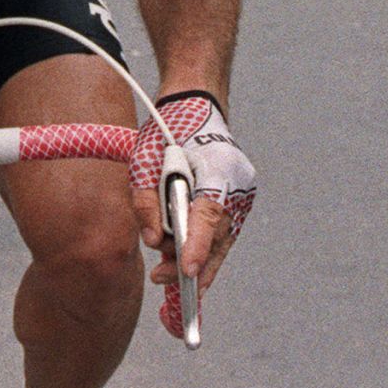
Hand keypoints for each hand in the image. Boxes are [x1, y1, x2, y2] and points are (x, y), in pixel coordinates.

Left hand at [128, 92, 255, 334]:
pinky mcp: (239, 203)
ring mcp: (242, 195)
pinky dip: (204, 250)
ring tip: (163, 271)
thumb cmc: (168, 131)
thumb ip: (146, 200)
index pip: (210, 212)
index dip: (199, 244)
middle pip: (218, 236)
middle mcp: (238, 184)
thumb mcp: (144, 158)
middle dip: (190, 263)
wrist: (196, 107)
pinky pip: (222, 235)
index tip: (188, 270)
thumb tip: (153, 240)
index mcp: (219, 167)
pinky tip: (187, 268)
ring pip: (222, 241)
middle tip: (159, 279)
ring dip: (195, 259)